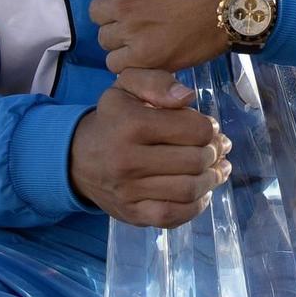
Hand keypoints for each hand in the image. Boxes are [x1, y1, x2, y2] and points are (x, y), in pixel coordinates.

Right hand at [70, 68, 232, 227]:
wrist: (76, 158)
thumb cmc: (112, 119)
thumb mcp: (126, 87)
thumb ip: (156, 82)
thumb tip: (188, 97)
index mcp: (131, 124)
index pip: (194, 130)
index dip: (210, 128)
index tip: (210, 127)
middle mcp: (128, 160)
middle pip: (195, 160)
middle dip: (214, 153)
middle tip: (219, 149)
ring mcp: (129, 191)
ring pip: (189, 189)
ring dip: (212, 179)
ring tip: (217, 169)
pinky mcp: (132, 214)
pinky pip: (175, 215)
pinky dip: (197, 205)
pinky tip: (202, 192)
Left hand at [86, 0, 240, 73]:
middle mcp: (123, 5)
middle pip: (97, 12)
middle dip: (113, 7)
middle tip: (138, 6)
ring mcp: (135, 35)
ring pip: (106, 39)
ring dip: (118, 33)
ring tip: (142, 29)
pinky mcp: (150, 60)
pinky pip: (117, 65)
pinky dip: (125, 58)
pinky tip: (143, 49)